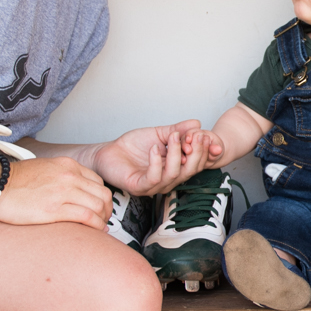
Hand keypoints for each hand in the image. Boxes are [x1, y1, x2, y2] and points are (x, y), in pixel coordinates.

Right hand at [0, 155, 110, 227]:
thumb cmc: (14, 181)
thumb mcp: (45, 169)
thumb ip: (62, 177)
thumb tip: (73, 194)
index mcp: (67, 166)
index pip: (98, 182)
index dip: (103, 198)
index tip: (101, 208)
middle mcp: (69, 176)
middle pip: (103, 194)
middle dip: (107, 211)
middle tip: (104, 221)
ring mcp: (63, 192)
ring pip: (98, 206)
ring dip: (103, 220)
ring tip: (99, 229)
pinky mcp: (54, 209)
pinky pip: (87, 217)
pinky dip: (96, 226)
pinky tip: (95, 232)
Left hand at [91, 121, 216, 194]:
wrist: (109, 152)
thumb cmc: (133, 145)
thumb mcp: (159, 134)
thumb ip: (177, 130)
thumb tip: (197, 124)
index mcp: (174, 169)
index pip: (195, 164)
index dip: (201, 151)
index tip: (201, 135)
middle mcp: (167, 180)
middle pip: (189, 171)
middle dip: (195, 154)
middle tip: (193, 137)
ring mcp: (153, 185)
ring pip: (173, 175)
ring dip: (176, 154)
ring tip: (172, 138)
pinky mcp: (139, 187)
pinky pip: (154, 178)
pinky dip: (156, 162)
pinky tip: (154, 148)